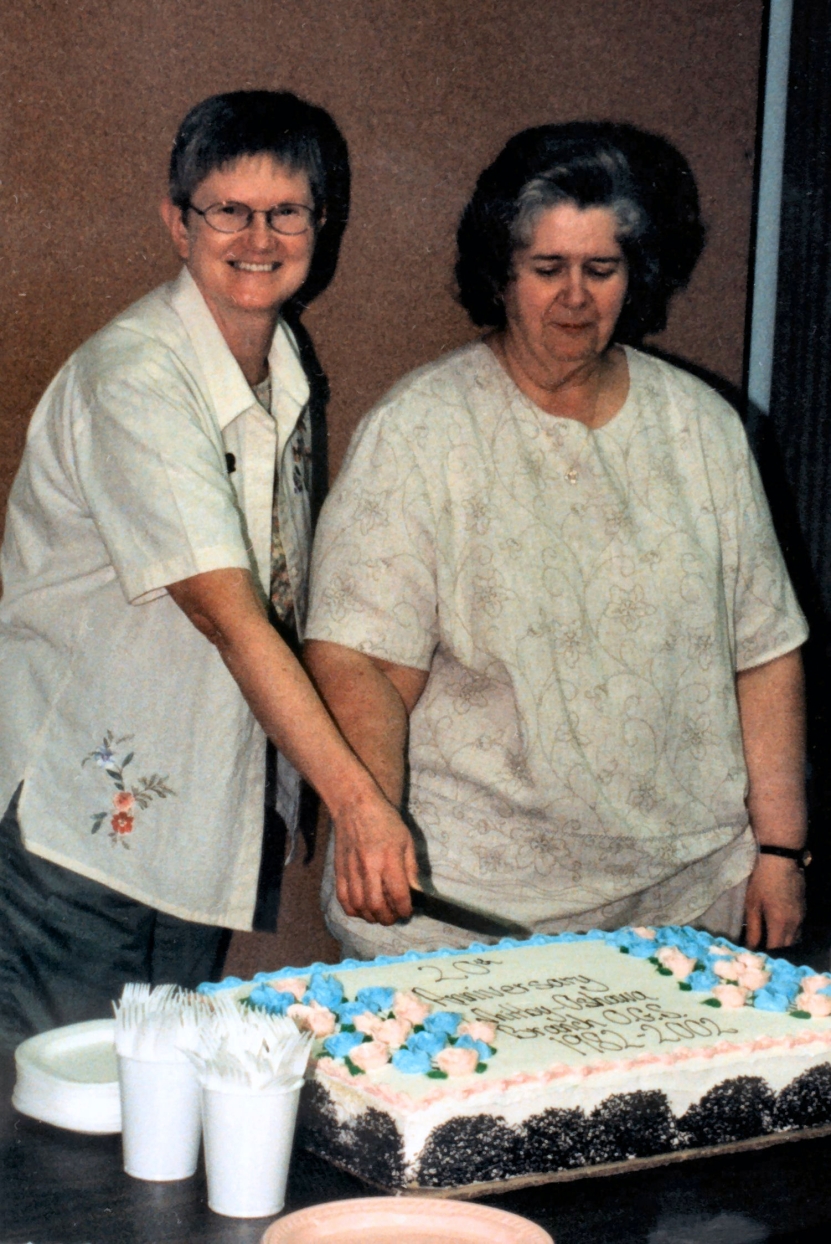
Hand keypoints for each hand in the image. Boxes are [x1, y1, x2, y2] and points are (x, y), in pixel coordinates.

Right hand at [332, 789, 417, 924]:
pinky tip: (362, 908)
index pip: (398, 895)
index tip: (407, 911)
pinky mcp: (339, 871)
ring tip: (379, 914)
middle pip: (377, 906)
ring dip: (371, 917)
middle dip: (388, 918)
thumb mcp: (406, 840)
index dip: (404, 909)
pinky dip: (353, 910)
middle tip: (394, 916)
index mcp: (389, 859)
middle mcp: (369, 868)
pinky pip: (343, 899)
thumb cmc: (384, 821)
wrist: (355, 806)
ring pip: (359, 907)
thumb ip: (411, 867)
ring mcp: (351, 870)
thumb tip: (415, 890)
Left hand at [744, 853, 805, 948]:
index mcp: (779, 923)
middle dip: (775, 951)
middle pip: (787, 947)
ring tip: (769, 942)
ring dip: (784, 943)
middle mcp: (794, 924)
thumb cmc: (762, 880)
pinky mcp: (804, 909)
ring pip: (795, 939)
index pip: (774, 949)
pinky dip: (789, 934)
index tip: (754, 956)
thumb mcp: (752, 904)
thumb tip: (750, 947)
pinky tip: (779, 930)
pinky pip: (798, 929)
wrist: (781, 858)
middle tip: (761, 952)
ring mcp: (801, 916)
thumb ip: (752, 928)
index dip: (764, 955)